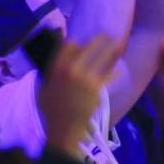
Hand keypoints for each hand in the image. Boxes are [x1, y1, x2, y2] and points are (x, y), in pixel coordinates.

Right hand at [41, 35, 120, 158]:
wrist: (64, 127)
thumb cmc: (52, 110)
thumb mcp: (44, 90)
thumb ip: (49, 75)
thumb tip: (54, 64)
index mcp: (56, 68)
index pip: (69, 45)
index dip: (78, 41)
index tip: (84, 41)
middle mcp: (70, 69)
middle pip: (88, 47)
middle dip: (100, 39)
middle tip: (107, 35)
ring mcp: (84, 78)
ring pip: (103, 57)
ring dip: (112, 50)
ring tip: (119, 46)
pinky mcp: (96, 87)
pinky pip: (110, 74)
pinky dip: (115, 71)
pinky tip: (119, 69)